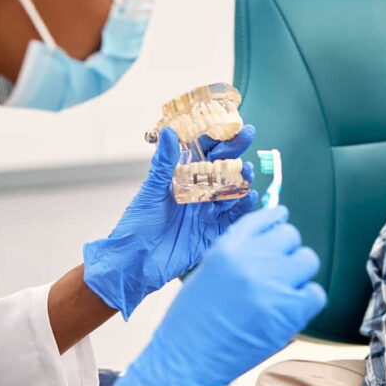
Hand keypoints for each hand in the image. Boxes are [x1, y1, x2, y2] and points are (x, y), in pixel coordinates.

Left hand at [82, 125, 257, 318]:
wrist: (135, 263)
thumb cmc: (137, 226)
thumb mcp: (151, 192)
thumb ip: (164, 164)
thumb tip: (171, 132)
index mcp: (180, 179)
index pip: (202, 153)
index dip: (216, 137)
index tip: (228, 122)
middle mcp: (197, 193)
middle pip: (221, 168)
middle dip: (235, 151)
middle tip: (248, 135)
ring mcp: (207, 212)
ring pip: (231, 191)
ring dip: (241, 179)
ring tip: (247, 169)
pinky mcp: (213, 233)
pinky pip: (234, 218)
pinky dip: (244, 207)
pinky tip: (250, 196)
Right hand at [107, 206, 326, 385]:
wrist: (184, 361)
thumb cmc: (191, 322)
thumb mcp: (206, 273)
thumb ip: (236, 254)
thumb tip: (268, 241)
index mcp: (226, 248)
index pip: (264, 218)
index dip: (276, 220)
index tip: (281, 220)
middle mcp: (250, 260)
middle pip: (290, 237)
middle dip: (286, 253)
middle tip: (276, 274)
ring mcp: (270, 284)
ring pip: (307, 261)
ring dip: (298, 276)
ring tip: (281, 294)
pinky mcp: (287, 312)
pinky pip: (316, 294)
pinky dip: (306, 302)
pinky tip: (289, 311)